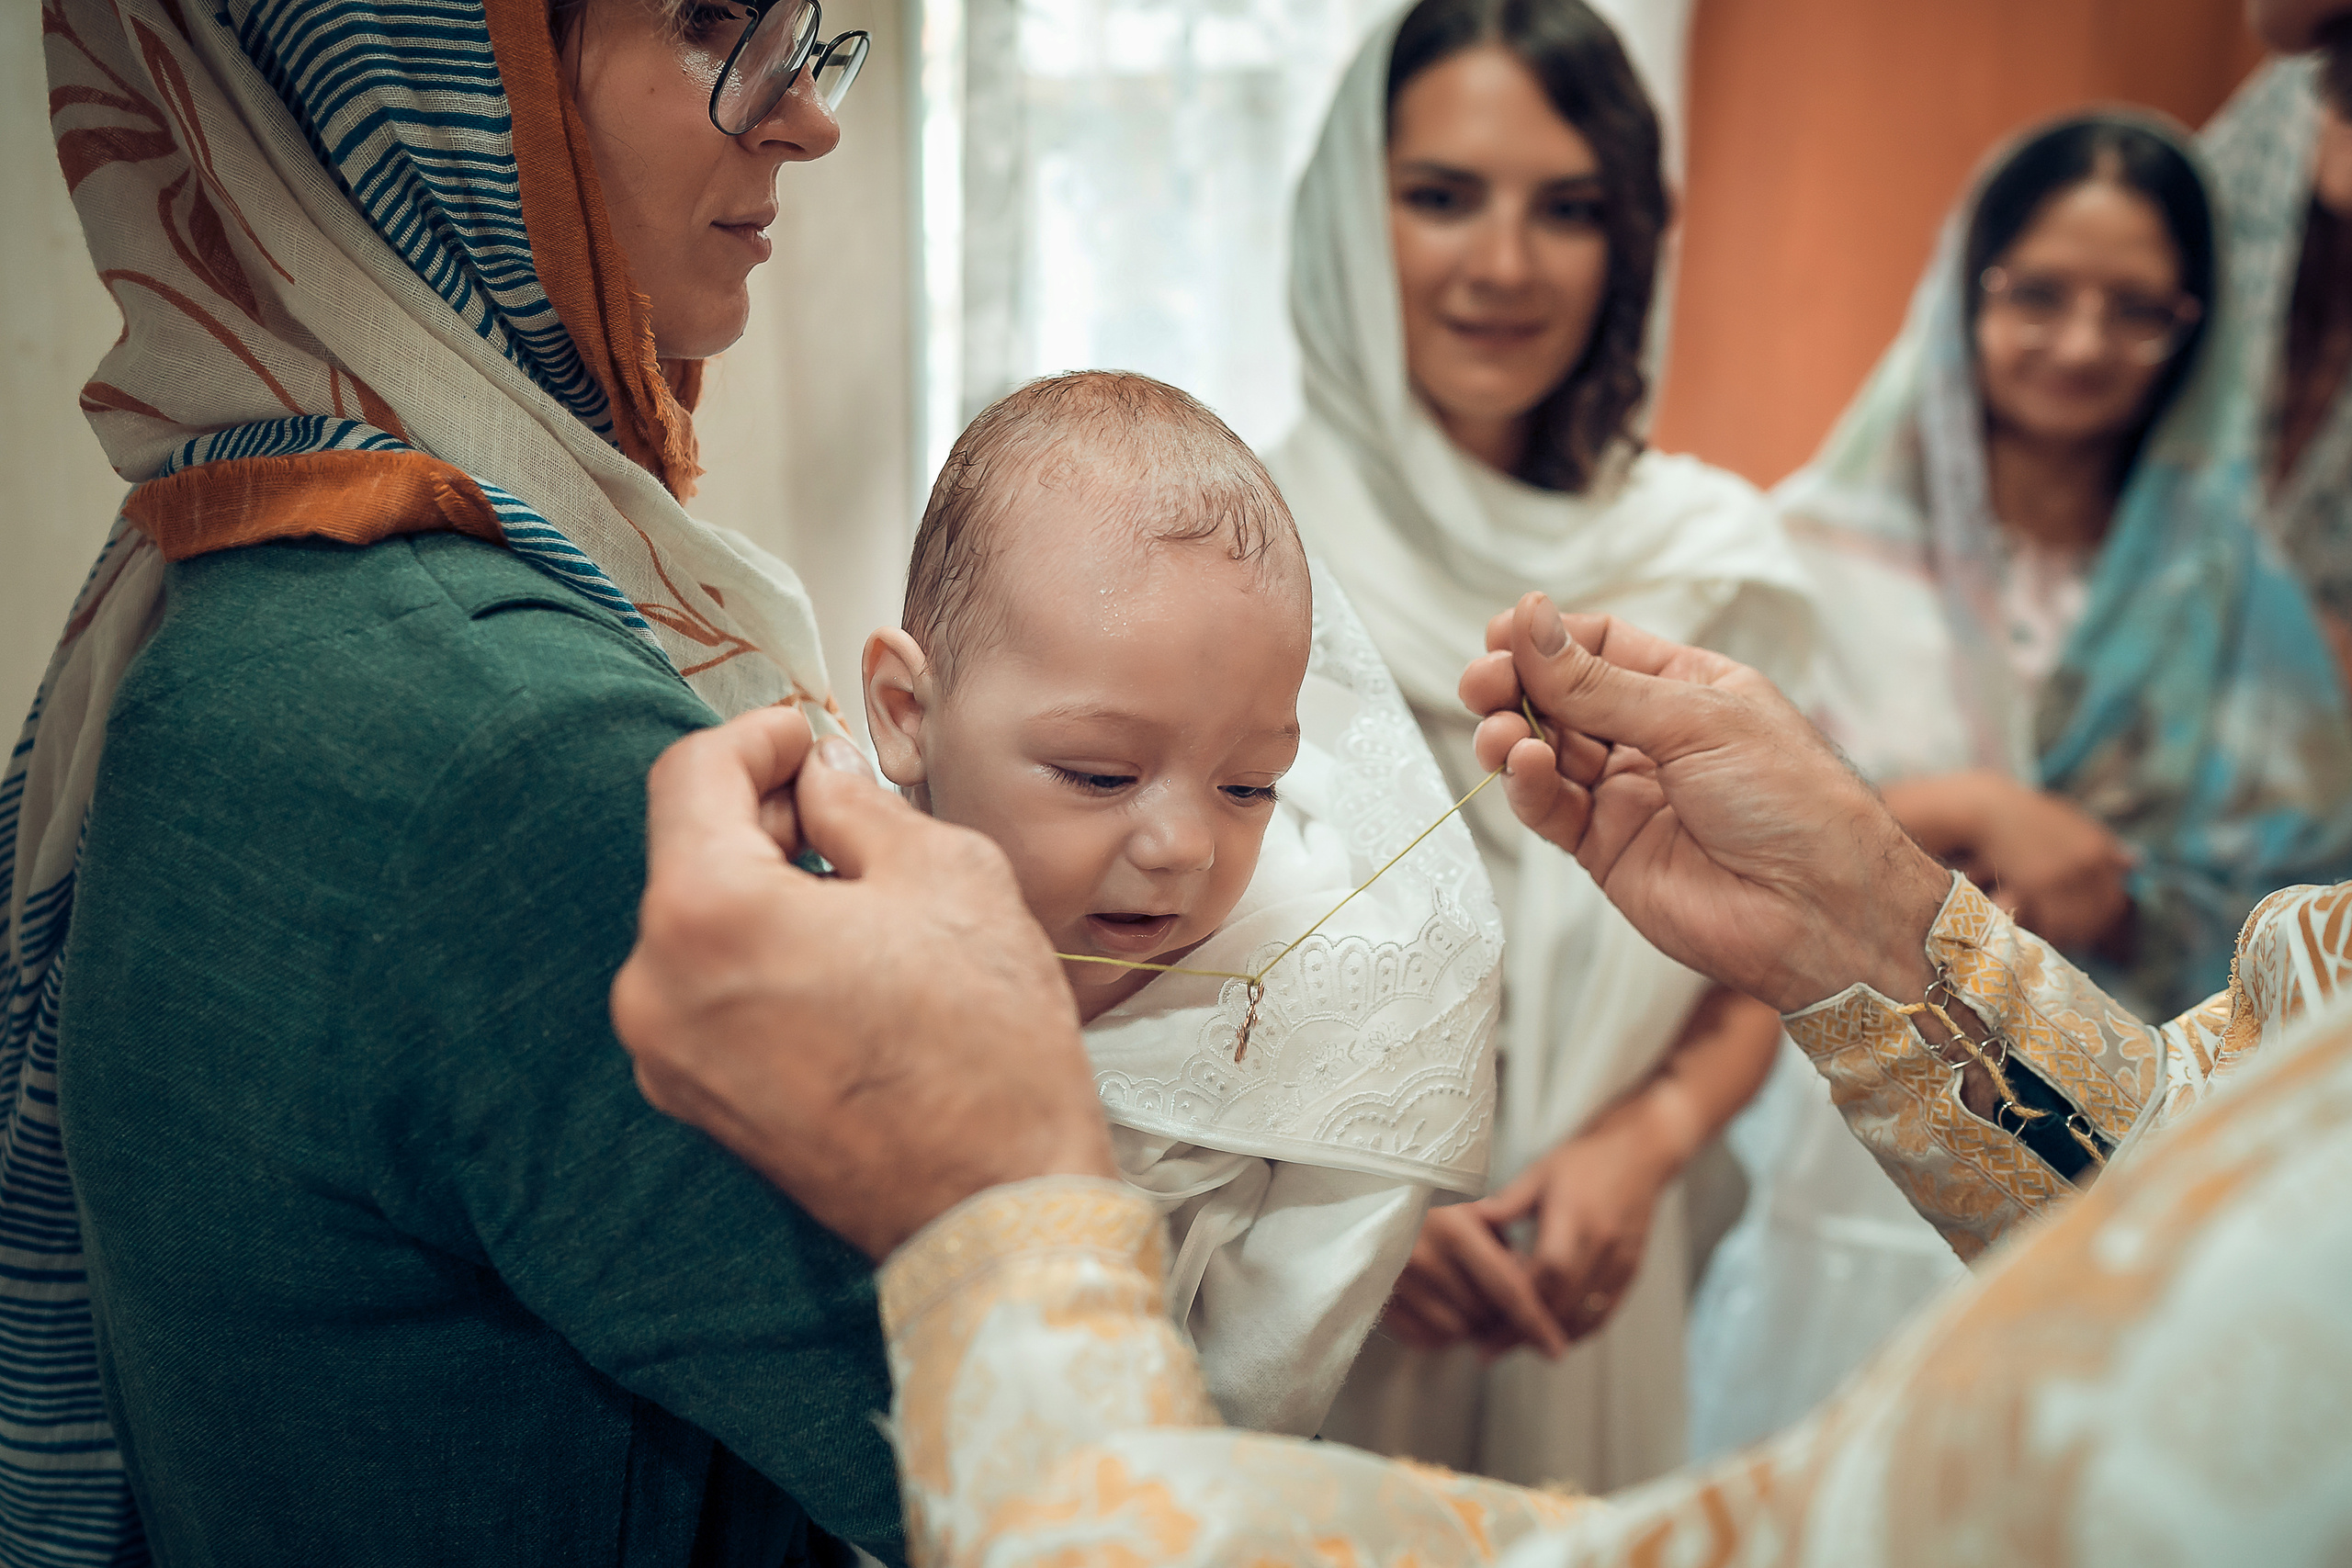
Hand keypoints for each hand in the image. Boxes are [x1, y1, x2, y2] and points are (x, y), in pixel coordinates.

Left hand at [611, 707, 1114, 1260]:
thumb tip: (822, 786)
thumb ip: (860, 807)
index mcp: (705, 914)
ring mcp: (667, 1057)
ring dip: (763, 889)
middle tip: (840, 804)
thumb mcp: (945, 874)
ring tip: (856, 892)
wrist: (997, 1203)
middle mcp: (656, 989)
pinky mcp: (696, 1103)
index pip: (693, 777)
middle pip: (688, 853)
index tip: (801, 737)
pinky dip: (758, 956)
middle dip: (762, 816)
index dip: (755, 737)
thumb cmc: (984, 1051)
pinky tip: (839, 961)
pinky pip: (708, 993)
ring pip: (698, 926)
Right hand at [1381, 1205, 1567, 1359]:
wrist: (1362, 1188)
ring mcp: (1396, 1281)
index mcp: (1453, 1229)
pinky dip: (1441, 1333)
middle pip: (1483, 1315)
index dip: (1535, 1323)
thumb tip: (1528, 1292)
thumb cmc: (1426, 1192)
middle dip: (1499, 1314)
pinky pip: (1423, 1338)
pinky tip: (1443, 1307)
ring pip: (1455, 1332)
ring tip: (1467, 1295)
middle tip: (1499, 1295)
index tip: (1556, 1350)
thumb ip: (1500, 1245)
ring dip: (1470, 1324)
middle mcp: (1423, 1257)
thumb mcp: (1467, 1205)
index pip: (1507, 1290)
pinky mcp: (1376, 1297)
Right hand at [1458, 593, 1951, 1012]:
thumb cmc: (1791, 801)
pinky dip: (1528, 784)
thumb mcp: (1695, 718)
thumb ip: (1599, 682)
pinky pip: (1550, 808)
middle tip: (1481, 682)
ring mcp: (1626, 794)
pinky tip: (1526, 765)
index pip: (1599, 646)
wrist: (1821, 911)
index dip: (1548, 638)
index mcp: (1688, 688)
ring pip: (1545, 752)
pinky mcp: (1605, 849)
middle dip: (1516, 684)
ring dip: (1512, 735)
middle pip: (1561, 697)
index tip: (1504, 632)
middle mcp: (1652, 737)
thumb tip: (1529, 621)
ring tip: (1498, 732)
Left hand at [1470, 1118, 1673, 1343]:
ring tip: (1510, 1346)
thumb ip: (1505, 1204)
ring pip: (1584, 1317)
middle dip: (1524, 1332)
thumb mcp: (1538, 1174)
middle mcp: (1603, 1242)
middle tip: (1488, 1349)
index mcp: (1576, 1215)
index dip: (1517, 1301)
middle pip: (1563, 1303)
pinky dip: (1573, 1331)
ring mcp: (1621, 1261)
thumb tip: (1464, 1221)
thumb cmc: (1582, 1162)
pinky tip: (1547, 1335)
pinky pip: (1602, 1314)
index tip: (1486, 1322)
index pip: (1548, 1271)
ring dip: (1547, 1338)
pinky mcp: (1631, 1272)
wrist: (1638, 1155)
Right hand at [1885, 772, 2134, 950]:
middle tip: (2069, 935)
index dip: (2102, 913)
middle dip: (2087, 927)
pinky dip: (2046, 932)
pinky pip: (2053, 922)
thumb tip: (2136, 862)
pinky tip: (2036, 930)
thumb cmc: (2024, 815)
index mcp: (2099, 846)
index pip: (2115, 894)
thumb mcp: (2069, 821)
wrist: (1985, 808)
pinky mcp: (2037, 884)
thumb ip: (2101, 844)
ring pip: (2078, 921)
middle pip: (2101, 911)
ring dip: (2067, 933)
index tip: (2088, 923)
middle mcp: (2087, 860)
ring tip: (2052, 936)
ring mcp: (2063, 873)